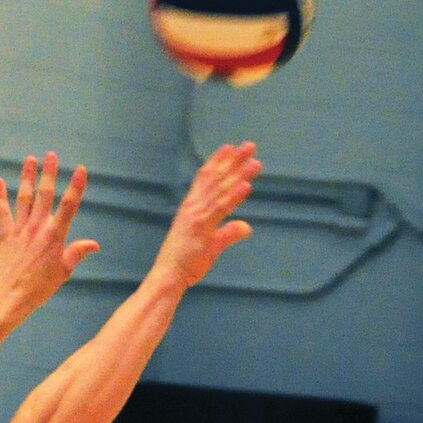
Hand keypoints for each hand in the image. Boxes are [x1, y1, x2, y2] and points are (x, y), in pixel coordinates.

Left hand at [0, 152, 99, 315]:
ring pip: (24, 198)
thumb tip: (94, 245)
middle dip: (49, 173)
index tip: (81, 170)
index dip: (76, 186)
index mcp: (55, 236)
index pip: (69, 206)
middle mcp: (37, 228)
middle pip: (45, 195)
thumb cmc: (41, 287)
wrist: (11, 296)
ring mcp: (20, 230)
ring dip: (27, 177)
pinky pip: (2, 212)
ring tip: (30, 159)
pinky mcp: (5, 235)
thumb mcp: (64, 271)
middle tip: (51, 155)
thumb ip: (77, 253)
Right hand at [154, 142, 261, 286]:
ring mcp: (196, 216)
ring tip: (254, 162)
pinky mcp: (200, 227)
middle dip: (234, 161)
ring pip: (220, 190)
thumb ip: (228, 233)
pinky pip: (220, 209)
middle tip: (250, 146)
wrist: (169, 276)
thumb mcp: (211, 245)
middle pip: (216, 178)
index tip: (232, 148)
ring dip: (238, 174)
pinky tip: (246, 185)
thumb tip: (247, 227)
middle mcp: (193, 207)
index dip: (219, 162)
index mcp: (191, 207)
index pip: (205, 178)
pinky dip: (234, 196)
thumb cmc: (185, 262)